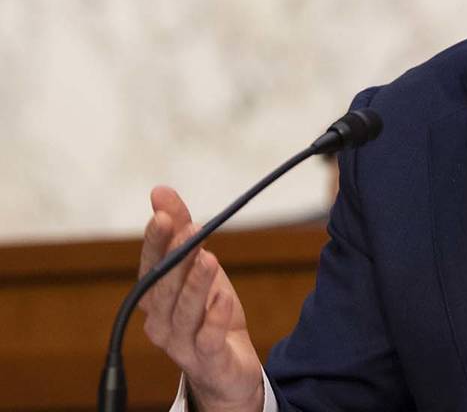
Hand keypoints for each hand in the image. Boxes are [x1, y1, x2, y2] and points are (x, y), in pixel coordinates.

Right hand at [138, 187, 263, 411]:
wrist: (227, 365)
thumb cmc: (208, 312)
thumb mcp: (200, 266)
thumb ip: (182, 230)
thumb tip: (160, 191)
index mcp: (155, 297)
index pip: (150, 266)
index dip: (155, 241)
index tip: (162, 214)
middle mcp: (160, 321)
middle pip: (164, 289)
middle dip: (176, 258)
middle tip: (190, 230)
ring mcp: (181, 344)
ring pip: (183, 313)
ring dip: (195, 284)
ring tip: (209, 258)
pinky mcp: (207, 360)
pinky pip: (208, 339)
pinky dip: (215, 318)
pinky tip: (225, 297)